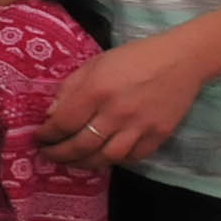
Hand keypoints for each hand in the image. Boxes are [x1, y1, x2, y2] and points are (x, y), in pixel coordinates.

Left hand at [35, 34, 208, 165]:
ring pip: (105, 158)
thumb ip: (70, 88)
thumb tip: (51, 115)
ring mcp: (140, 126)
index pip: (63, 123)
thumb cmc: (134, 57)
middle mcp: (117, 112)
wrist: (181, 59)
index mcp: (98, 90)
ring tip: (73, 160)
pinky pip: (132, 158)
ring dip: (84, 163)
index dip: (47, 134)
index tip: (39, 137)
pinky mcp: (158, 135)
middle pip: (81, 146)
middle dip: (59, 154)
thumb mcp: (95, 63)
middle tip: (48, 154)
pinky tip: (104, 156)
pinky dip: (115, 161)